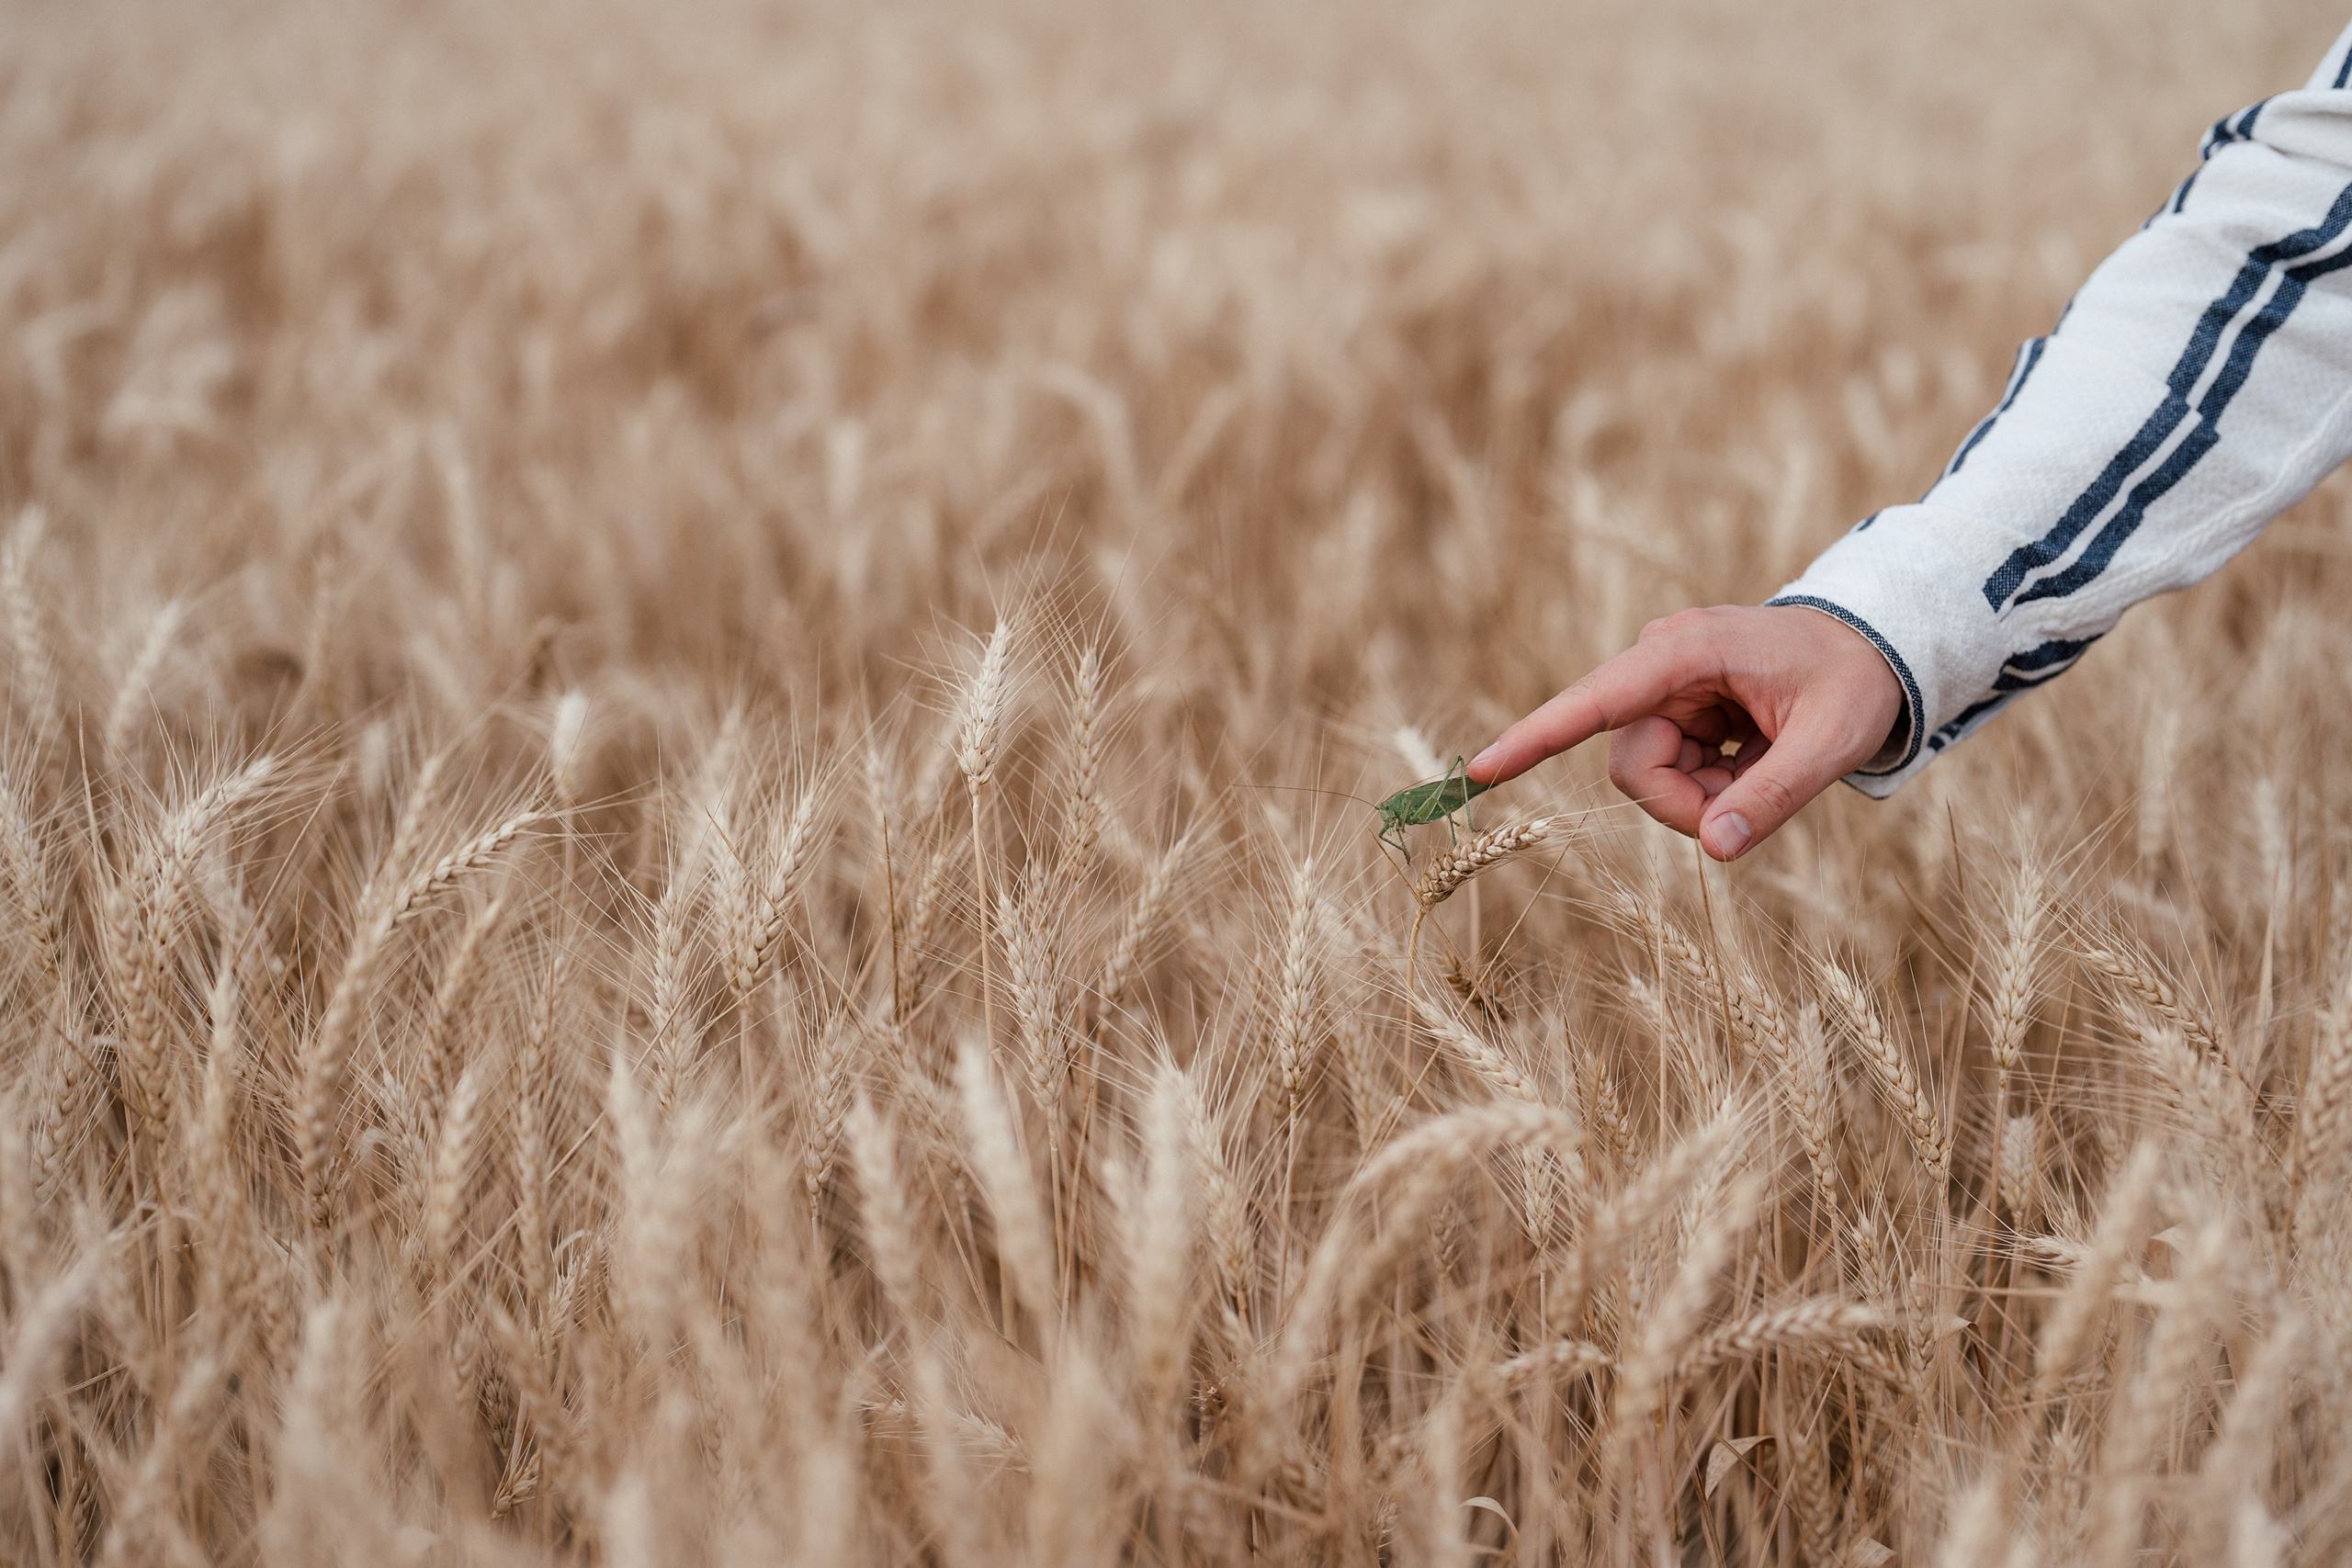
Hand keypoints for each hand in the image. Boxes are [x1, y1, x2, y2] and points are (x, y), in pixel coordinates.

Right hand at [1466, 605, 1904, 860]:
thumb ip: (1774, 796)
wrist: (1871, 646)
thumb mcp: (1831, 742)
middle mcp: (1661, 664)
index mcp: (1688, 651)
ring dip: (1703, 797)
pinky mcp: (1672, 710)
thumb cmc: (1854, 682)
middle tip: (1753, 804)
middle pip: (1633, 766)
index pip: (1596, 701)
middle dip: (1686, 804)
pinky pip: (1667, 773)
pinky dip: (1711, 788)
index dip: (1536, 738)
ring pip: (1647, 776)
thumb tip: (1716, 850)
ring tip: (1762, 771)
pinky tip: (1752, 759)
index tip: (1480, 769)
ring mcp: (1663, 689)